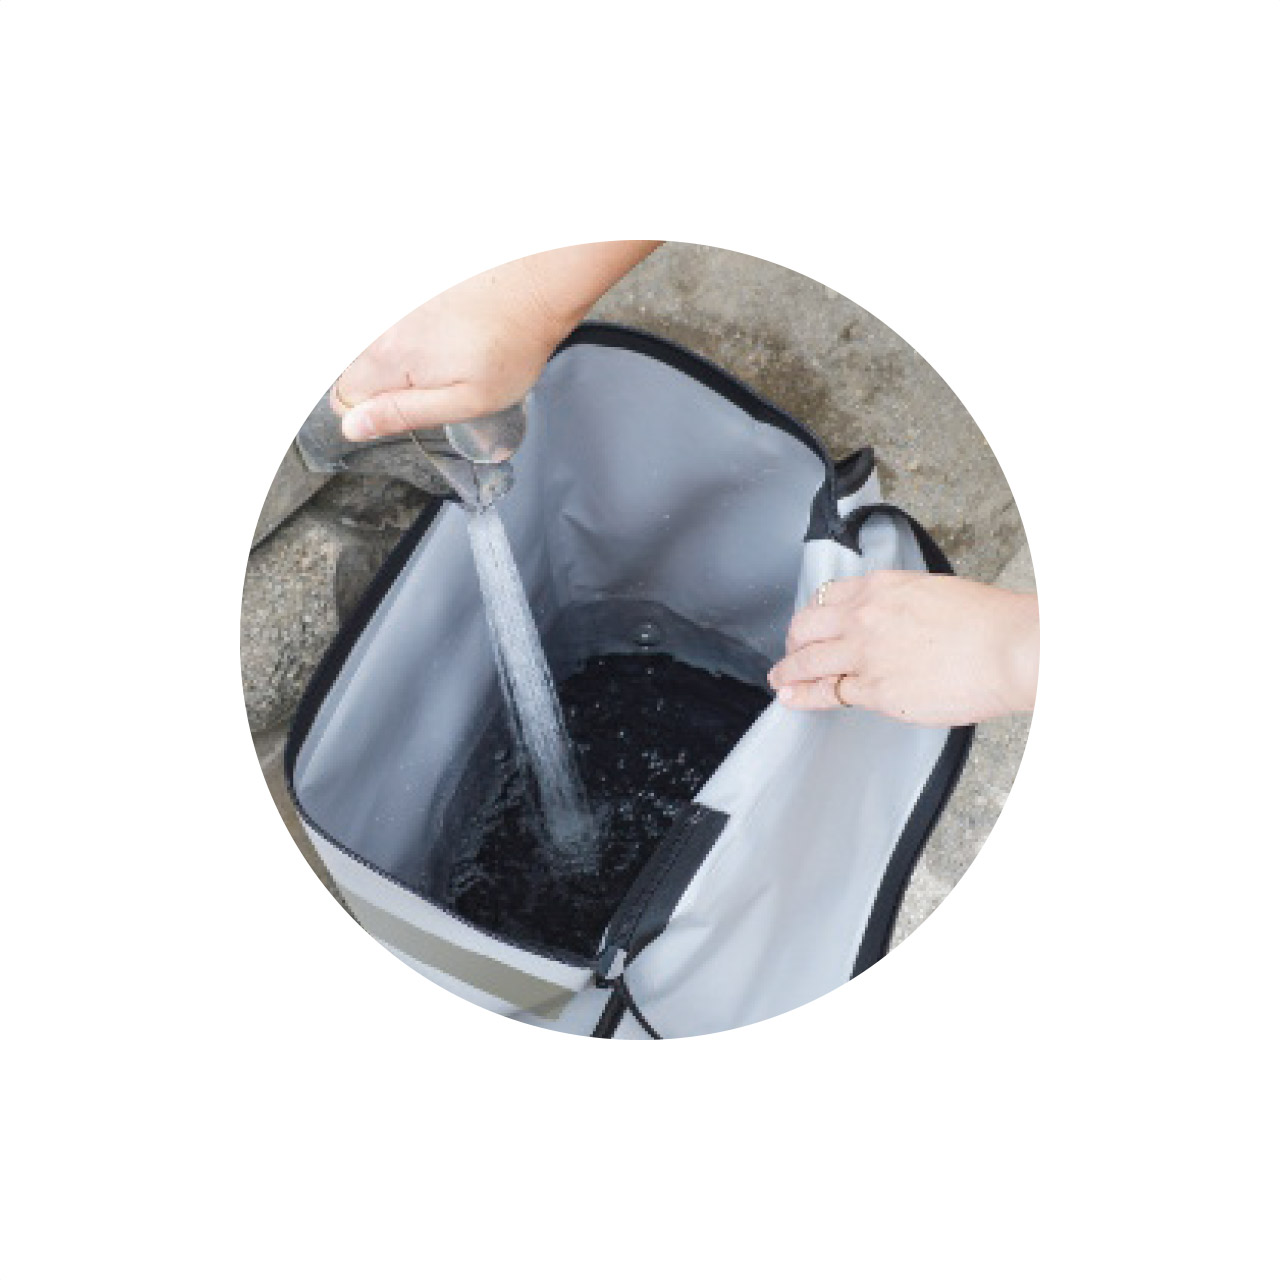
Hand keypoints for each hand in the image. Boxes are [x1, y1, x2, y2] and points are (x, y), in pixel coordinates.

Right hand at [333, 242, 659, 440]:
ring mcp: (392, 302)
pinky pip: (393, 322)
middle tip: (440, 379)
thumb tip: (354, 427)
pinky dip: (414, 328)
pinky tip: (449, 327)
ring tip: (449, 351)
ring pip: (375, 345)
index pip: (345, 399)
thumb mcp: (465, 401)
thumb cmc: (511, 346)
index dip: (378, 411)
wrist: (536, 286)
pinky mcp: (408, 289)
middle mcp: (380, 324)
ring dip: (404, 355)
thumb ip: (404, 414)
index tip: (413, 406)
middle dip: (390, 383)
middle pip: (358, 370)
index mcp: (389, 357)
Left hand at [767, 572, 1038, 725]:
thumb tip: (893, 625)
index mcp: (882, 587)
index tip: (811, 625)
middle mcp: (865, 616)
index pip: (830, 597)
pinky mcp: (876, 691)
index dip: (815, 615)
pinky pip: (829, 694)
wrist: (1010, 648)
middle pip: (808, 626)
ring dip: (788, 671)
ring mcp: (866, 654)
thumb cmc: (989, 622)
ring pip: (808, 661)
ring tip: (780, 680)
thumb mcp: (933, 592)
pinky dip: (806, 697)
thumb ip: (902, 606)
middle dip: (794, 641)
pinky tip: (794, 699)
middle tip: (791, 653)